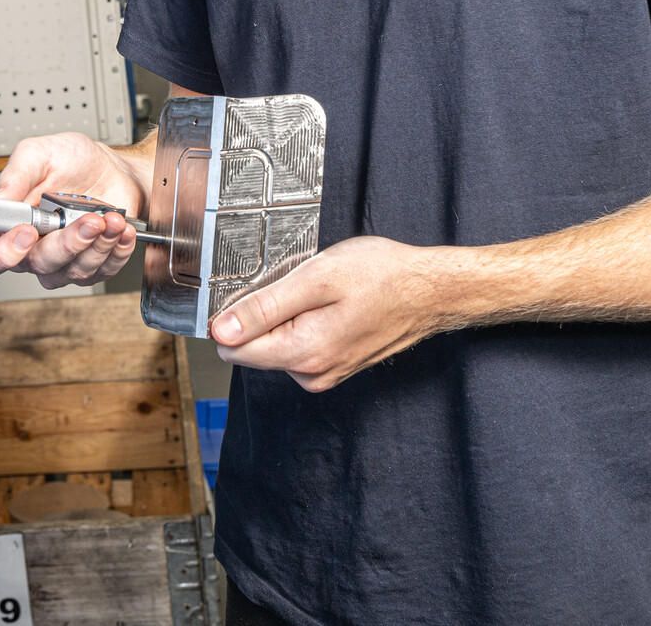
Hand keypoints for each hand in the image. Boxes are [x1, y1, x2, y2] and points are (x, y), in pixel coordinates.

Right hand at [0, 132, 145, 287]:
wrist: (111, 167)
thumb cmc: (72, 161)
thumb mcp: (39, 154)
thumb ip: (15, 175)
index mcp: (6, 225)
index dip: (1, 254)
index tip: (27, 231)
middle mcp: (31, 248)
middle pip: (37, 265)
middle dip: (67, 243)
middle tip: (88, 219)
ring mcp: (63, 260)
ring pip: (73, 272)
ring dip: (97, 244)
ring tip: (109, 217)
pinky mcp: (92, 264)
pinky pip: (102, 271)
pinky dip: (115, 250)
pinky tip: (120, 229)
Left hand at [211, 236, 444, 391]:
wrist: (429, 291)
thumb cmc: (382, 277)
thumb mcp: (316, 278)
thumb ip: (264, 308)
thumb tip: (221, 331)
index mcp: (302, 354)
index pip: (232, 349)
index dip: (232, 315)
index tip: (256, 288)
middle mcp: (310, 374)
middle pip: (252, 347)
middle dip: (262, 313)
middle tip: (297, 283)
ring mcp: (323, 373)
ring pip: (275, 344)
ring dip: (285, 315)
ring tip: (319, 291)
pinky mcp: (333, 365)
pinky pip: (298, 343)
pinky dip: (303, 320)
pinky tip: (328, 302)